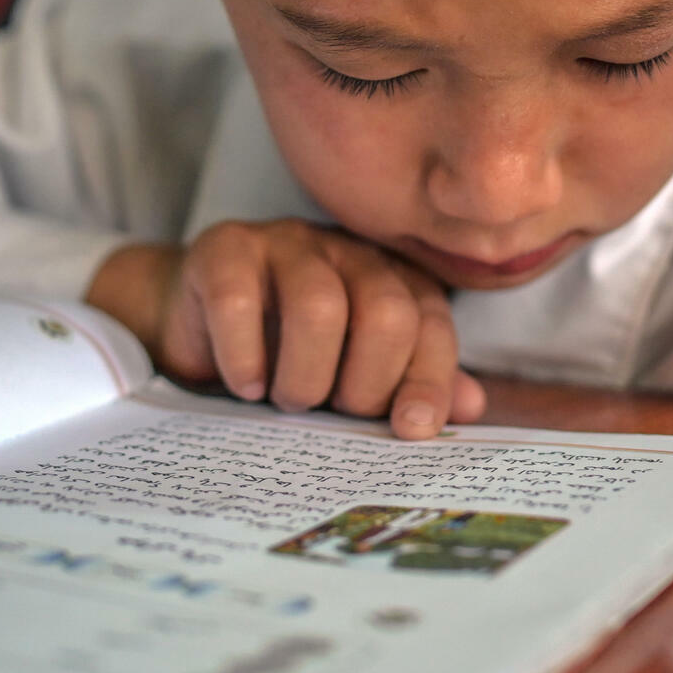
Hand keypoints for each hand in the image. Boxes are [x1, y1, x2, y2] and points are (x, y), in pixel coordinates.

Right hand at [87, 219, 487, 440]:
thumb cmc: (291, 354)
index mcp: (392, 278)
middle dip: (363, 383)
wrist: (200, 320)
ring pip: (319, 306)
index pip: (430, 324)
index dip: (427, 380)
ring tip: (286, 401)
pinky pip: (240, 301)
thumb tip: (472, 407)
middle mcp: (348, 251)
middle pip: (385, 312)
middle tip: (332, 411)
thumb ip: (410, 386)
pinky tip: (244, 382)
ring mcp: (287, 243)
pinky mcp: (226, 249)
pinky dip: (244, 357)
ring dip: (304, 376)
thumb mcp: (355, 375)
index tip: (410, 429)